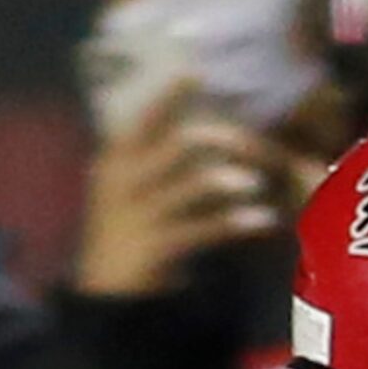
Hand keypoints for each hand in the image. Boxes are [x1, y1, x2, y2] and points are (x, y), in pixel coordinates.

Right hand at [74, 82, 288, 299]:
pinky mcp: (158, 246)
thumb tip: (199, 130)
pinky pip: (206, 227)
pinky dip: (237, 223)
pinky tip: (262, 222)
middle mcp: (125, 181)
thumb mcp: (124, 191)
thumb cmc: (123, 236)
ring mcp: (141, 214)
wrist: (105, 297)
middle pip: (180, 144)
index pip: (144, 119)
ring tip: (254, 185)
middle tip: (254, 144)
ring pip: (195, 184)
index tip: (195, 71)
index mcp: (114, 162)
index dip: (169, 94)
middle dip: (222, 139)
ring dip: (232, 181)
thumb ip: (153, 161)